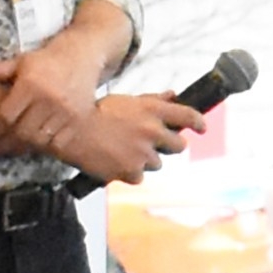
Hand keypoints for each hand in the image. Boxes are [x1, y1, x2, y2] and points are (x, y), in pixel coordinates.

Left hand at [0, 34, 112, 149]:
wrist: (84, 54)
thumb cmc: (48, 59)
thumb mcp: (23, 61)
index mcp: (30, 84)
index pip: (6, 116)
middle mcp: (48, 99)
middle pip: (22, 132)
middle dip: (8, 143)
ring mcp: (66, 110)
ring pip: (40, 139)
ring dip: (26, 145)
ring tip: (16, 146)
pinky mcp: (79, 118)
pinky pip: (58, 142)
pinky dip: (46, 146)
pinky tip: (38, 143)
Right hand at [47, 85, 210, 188]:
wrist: (70, 129)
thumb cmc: (94, 111)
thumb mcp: (125, 100)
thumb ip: (152, 101)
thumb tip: (173, 96)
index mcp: (152, 110)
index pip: (188, 116)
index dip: (199, 123)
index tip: (202, 128)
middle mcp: (152, 132)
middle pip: (179, 145)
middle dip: (169, 145)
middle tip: (153, 144)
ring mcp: (143, 154)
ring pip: (157, 163)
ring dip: (145, 159)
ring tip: (122, 150)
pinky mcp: (132, 172)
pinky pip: (138, 176)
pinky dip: (129, 172)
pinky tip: (113, 162)